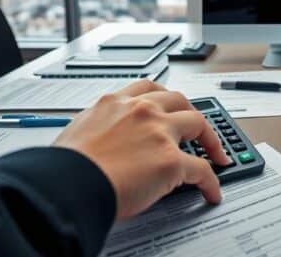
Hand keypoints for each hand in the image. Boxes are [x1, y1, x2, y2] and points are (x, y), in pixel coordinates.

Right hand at [53, 80, 232, 218]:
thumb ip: (95, 131)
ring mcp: (159, 133)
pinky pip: (202, 169)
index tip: (169, 105)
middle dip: (192, 114)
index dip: (164, 98)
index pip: (147, 89)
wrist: (66, 184)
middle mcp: (140, 111)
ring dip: (211, 140)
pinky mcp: (171, 161)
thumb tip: (98, 146)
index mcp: (114, 104)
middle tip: (199, 129)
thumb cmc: (64, 167)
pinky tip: (211, 191)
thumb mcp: (76, 133)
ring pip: (198, 124)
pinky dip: (211, 181)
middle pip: (180, 101)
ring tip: (216, 155)